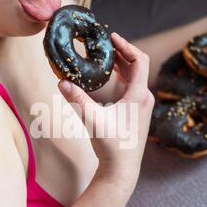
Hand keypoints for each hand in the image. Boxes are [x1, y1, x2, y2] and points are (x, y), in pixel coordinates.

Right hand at [58, 33, 153, 182]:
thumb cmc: (111, 146)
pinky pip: (133, 87)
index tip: (112, 37)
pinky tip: (110, 76)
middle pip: (137, 66)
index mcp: (139, 96)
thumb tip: (62, 82)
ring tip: (106, 55)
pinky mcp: (138, 112)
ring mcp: (143, 106)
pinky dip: (123, 77)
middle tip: (104, 43)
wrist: (122, 169)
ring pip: (135, 77)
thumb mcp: (92, 119)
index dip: (126, 46)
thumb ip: (77, 99)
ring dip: (122, 64)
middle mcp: (145, 98)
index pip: (139, 60)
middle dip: (121, 52)